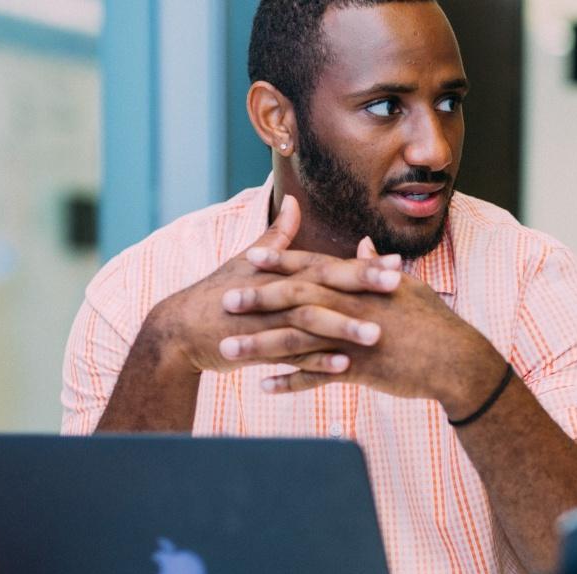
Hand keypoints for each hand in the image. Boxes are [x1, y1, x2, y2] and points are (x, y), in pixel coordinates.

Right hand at [147, 196, 399, 376]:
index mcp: (281, 273)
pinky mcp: (257, 350)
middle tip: (399, 285)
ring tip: (377, 334)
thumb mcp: (245, 262)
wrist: (177, 332)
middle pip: (324, 286)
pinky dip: (316, 362)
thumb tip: (292, 202)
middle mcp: (277, 294)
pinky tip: (343, 367)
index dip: (361, 263)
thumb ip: (276, 237)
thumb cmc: (217, 294)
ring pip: (311, 323)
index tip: (397, 261)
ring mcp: (267, 322)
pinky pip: (291, 358)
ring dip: (343, 328)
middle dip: (361, 284)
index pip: (328, 264)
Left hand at [222, 240, 504, 414]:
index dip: (281, 261)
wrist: (459, 360)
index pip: (315, 266)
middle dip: (258, 298)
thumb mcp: (409, 288)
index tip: (250, 257)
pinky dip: (290, 382)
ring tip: (228, 350)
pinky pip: (317, 377)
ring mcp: (355, 338)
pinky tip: (265, 387)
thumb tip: (364, 245)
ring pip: (298, 339)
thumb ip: (379, 267)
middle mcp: (354, 306)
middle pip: (297, 298)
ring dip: (260, 344)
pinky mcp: (360, 369)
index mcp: (364, 284)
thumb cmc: (436, 322)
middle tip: (224, 299)